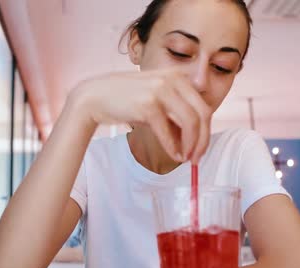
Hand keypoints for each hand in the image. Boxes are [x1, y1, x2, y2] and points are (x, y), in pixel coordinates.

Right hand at [68, 68, 211, 163]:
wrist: (94, 97)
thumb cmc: (125, 100)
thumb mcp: (155, 99)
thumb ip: (174, 111)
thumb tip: (196, 137)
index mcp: (177, 75)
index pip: (202, 105)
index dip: (206, 130)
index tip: (200, 147)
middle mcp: (172, 79)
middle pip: (201, 114)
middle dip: (202, 140)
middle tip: (197, 158)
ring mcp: (160, 90)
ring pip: (190, 122)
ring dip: (191, 145)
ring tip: (186, 158)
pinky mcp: (148, 104)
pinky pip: (168, 131)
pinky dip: (173, 147)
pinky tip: (174, 155)